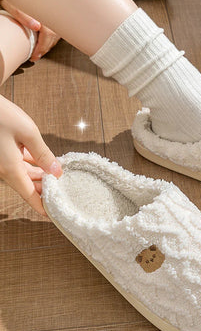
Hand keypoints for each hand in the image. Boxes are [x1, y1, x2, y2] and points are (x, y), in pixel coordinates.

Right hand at [0, 95, 62, 214]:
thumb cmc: (0, 115)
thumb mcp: (28, 133)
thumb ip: (44, 154)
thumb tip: (57, 171)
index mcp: (10, 169)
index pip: (28, 195)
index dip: (42, 206)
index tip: (54, 215)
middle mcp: (5, 168)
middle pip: (29, 186)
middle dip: (46, 189)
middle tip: (65, 191)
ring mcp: (4, 160)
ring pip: (25, 174)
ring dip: (42, 176)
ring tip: (60, 175)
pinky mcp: (4, 151)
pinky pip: (20, 163)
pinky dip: (34, 163)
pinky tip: (47, 161)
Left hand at [1, 0, 59, 61]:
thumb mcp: (15, 6)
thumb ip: (24, 17)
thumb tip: (36, 27)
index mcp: (45, 16)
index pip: (46, 37)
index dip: (40, 50)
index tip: (34, 57)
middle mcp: (53, 19)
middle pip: (52, 39)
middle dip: (44, 50)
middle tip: (36, 56)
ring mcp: (56, 20)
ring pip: (55, 37)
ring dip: (48, 45)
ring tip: (40, 50)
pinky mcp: (57, 20)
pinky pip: (57, 33)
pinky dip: (51, 39)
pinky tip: (46, 41)